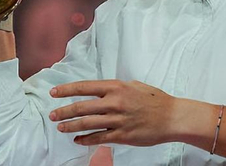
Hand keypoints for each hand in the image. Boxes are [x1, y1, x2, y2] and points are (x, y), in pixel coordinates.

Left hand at [48, 80, 179, 146]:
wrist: (172, 117)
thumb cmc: (154, 100)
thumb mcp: (133, 85)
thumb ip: (115, 88)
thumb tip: (100, 90)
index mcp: (116, 87)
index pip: (84, 87)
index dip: (66, 90)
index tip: (54, 93)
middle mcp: (114, 102)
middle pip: (81, 107)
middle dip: (64, 111)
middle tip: (52, 115)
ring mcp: (118, 120)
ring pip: (87, 123)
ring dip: (71, 126)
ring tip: (60, 127)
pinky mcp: (122, 135)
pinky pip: (99, 138)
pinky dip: (86, 139)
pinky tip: (78, 139)